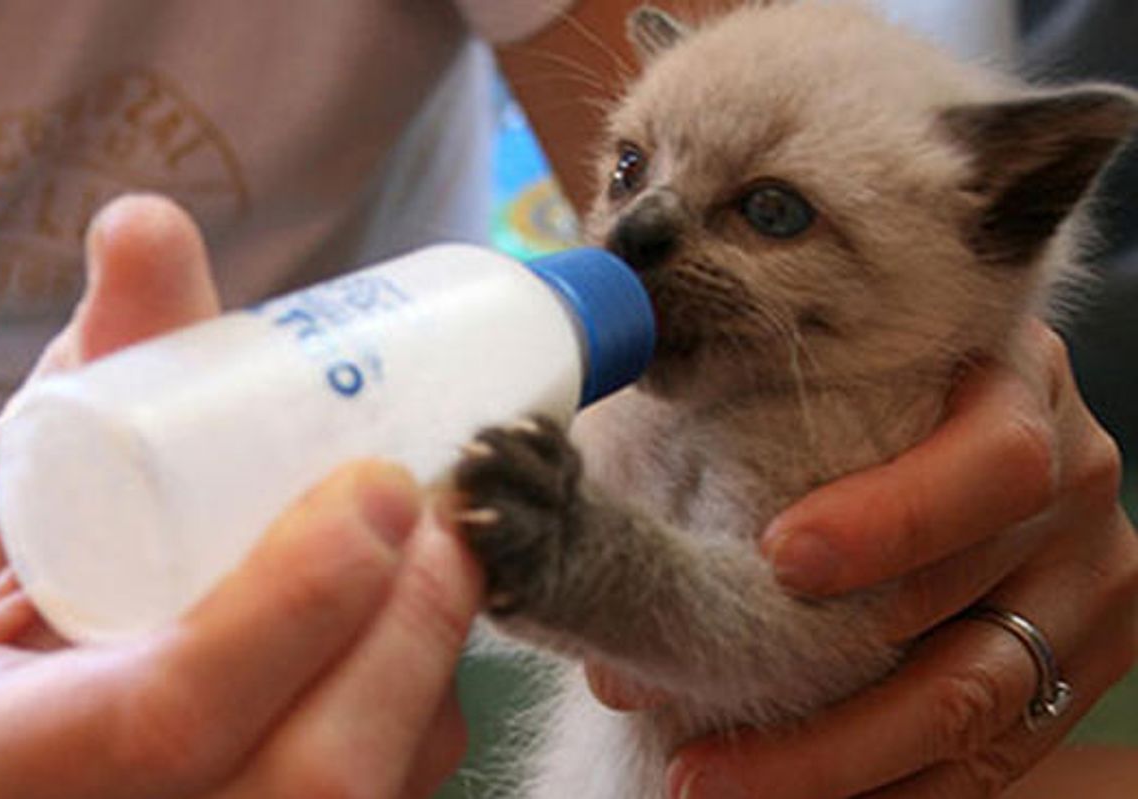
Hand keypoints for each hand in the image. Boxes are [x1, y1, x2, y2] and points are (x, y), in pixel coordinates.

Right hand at [0, 194, 482, 798]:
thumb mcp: (12, 482)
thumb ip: (98, 366)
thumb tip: (150, 223)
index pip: (167, 714)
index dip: (292, 607)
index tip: (377, 489)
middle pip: (306, 780)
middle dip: (407, 637)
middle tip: (445, 516)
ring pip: (365, 797)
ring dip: (432, 666)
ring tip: (445, 548)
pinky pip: (389, 792)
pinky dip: (426, 701)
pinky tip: (415, 614)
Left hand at [588, 323, 1137, 797]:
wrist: (978, 426)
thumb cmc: (864, 387)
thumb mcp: (832, 361)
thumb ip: (752, 393)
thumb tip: (589, 472)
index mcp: (1020, 391)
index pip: (988, 462)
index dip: (892, 518)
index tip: (778, 558)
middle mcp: (1073, 488)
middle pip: (963, 602)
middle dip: (816, 675)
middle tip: (684, 707)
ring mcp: (1080, 586)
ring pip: (972, 705)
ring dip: (833, 760)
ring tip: (706, 777)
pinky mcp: (1070, 668)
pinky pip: (989, 759)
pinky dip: (888, 787)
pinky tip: (789, 793)